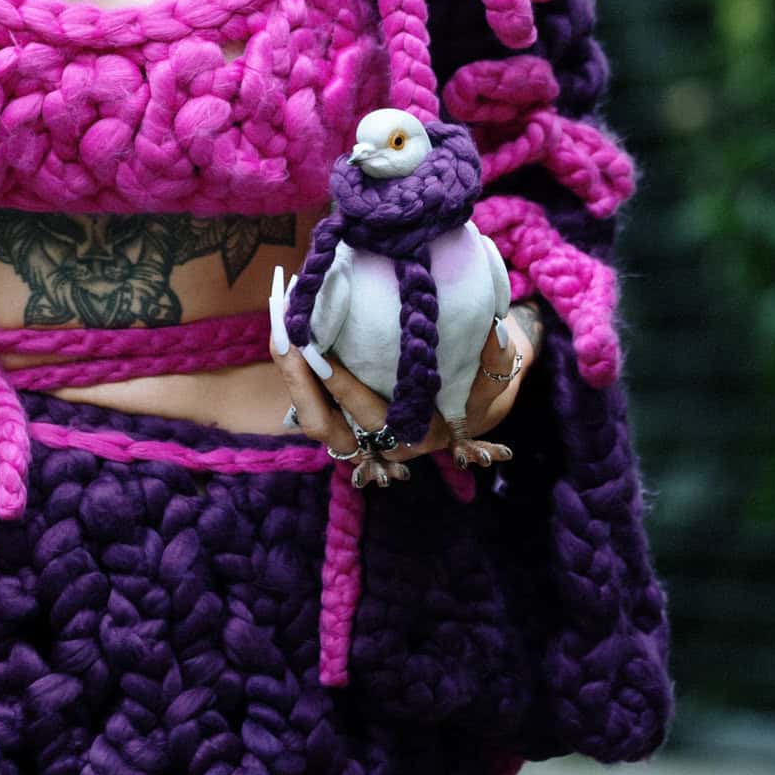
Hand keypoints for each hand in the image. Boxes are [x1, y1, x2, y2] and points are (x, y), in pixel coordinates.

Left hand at [270, 295, 543, 487]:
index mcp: (416, 437)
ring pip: (312, 419)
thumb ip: (496, 362)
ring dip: (290, 376)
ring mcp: (359, 435)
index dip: (343, 387)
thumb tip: (491, 331)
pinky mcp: (344, 419)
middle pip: (326, 425)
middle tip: (287, 336)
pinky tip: (285, 332)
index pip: (370, 418)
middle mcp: (382, 444)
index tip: (321, 352)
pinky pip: (311, 405)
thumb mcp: (496, 378)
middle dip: (300, 381)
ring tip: (279, 331)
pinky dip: (295, 371)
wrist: (473, 397)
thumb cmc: (481, 382)